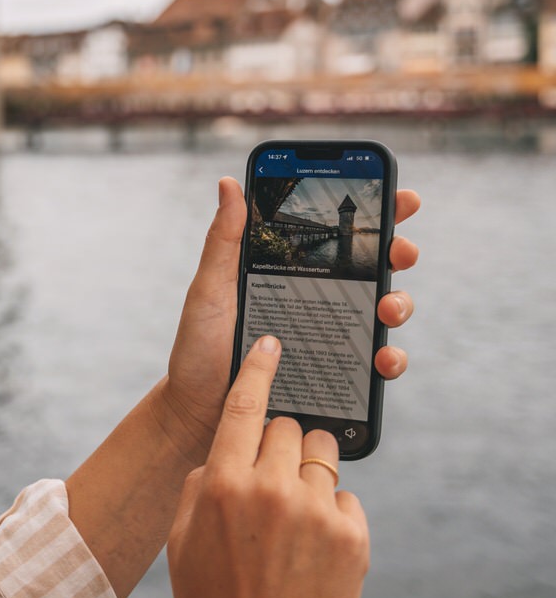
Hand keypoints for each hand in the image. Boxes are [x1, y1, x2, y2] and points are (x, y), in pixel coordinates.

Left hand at [161, 180, 419, 462]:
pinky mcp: (337, 378)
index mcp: (292, 272)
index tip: (401, 198)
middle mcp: (318, 301)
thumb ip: (224, 240)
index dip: (377, 212)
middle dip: (397, 252)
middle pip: (374, 268)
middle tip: (398, 251)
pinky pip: (375, 366)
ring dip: (400, 303)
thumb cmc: (199, 349)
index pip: (339, 235)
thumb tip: (229, 183)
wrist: (197, 414)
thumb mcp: (210, 290)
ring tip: (387, 308)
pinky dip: (391, 360)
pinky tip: (382, 359)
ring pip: (384, 312)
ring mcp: (331, 339)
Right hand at [168, 337, 368, 597]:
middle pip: (288, 426)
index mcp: (222, 485)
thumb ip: (201, 484)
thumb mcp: (183, 543)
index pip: (244, 404)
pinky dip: (331, 511)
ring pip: (321, 455)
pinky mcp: (354, 538)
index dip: (258, 366)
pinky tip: (314, 549)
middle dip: (279, 444)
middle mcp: (271, 489)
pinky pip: (345, 496)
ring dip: (308, 473)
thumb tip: (225, 451)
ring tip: (294, 518)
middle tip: (271, 482)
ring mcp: (317, 513)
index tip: (271, 342)